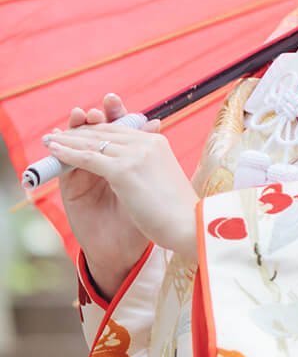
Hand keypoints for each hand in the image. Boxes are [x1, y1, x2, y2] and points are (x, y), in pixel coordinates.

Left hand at [44, 96, 198, 295]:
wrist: (189, 226)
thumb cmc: (179, 212)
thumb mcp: (162, 182)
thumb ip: (148, 171)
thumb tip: (137, 176)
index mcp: (156, 143)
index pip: (120, 130)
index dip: (97, 129)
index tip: (79, 130)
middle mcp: (146, 143)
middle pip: (104, 132)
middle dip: (78, 131)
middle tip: (58, 132)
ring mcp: (135, 154)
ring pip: (93, 142)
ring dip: (67, 140)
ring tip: (49, 138)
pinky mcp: (123, 170)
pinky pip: (88, 158)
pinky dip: (68, 153)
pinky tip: (54, 151)